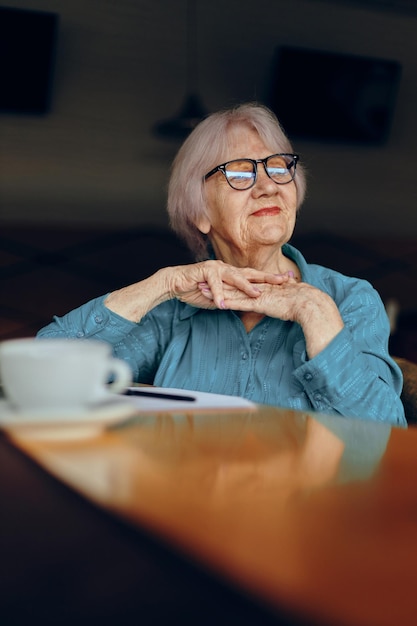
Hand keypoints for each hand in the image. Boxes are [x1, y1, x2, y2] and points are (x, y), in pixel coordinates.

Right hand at [167, 260, 290, 309]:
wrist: (177, 283)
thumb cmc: (198, 290)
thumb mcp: (220, 298)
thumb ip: (234, 300)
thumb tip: (248, 308)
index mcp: (233, 274)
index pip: (255, 277)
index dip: (271, 280)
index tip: (288, 282)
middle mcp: (228, 269)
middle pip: (251, 273)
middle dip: (267, 278)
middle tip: (283, 282)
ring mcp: (217, 269)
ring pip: (235, 277)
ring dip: (246, 286)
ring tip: (257, 294)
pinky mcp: (204, 272)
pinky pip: (213, 284)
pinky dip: (218, 294)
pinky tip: (222, 304)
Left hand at [198, 278, 344, 357]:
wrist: (310, 304)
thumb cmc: (302, 304)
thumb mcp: (288, 300)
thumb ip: (281, 299)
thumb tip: (278, 301)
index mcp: (264, 286)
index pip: (241, 282)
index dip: (227, 281)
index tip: (214, 279)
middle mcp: (258, 288)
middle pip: (232, 284)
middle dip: (215, 283)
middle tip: (200, 280)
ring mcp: (258, 295)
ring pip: (232, 292)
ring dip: (216, 291)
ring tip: (200, 289)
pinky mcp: (260, 303)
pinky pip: (240, 303)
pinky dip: (227, 302)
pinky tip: (215, 303)